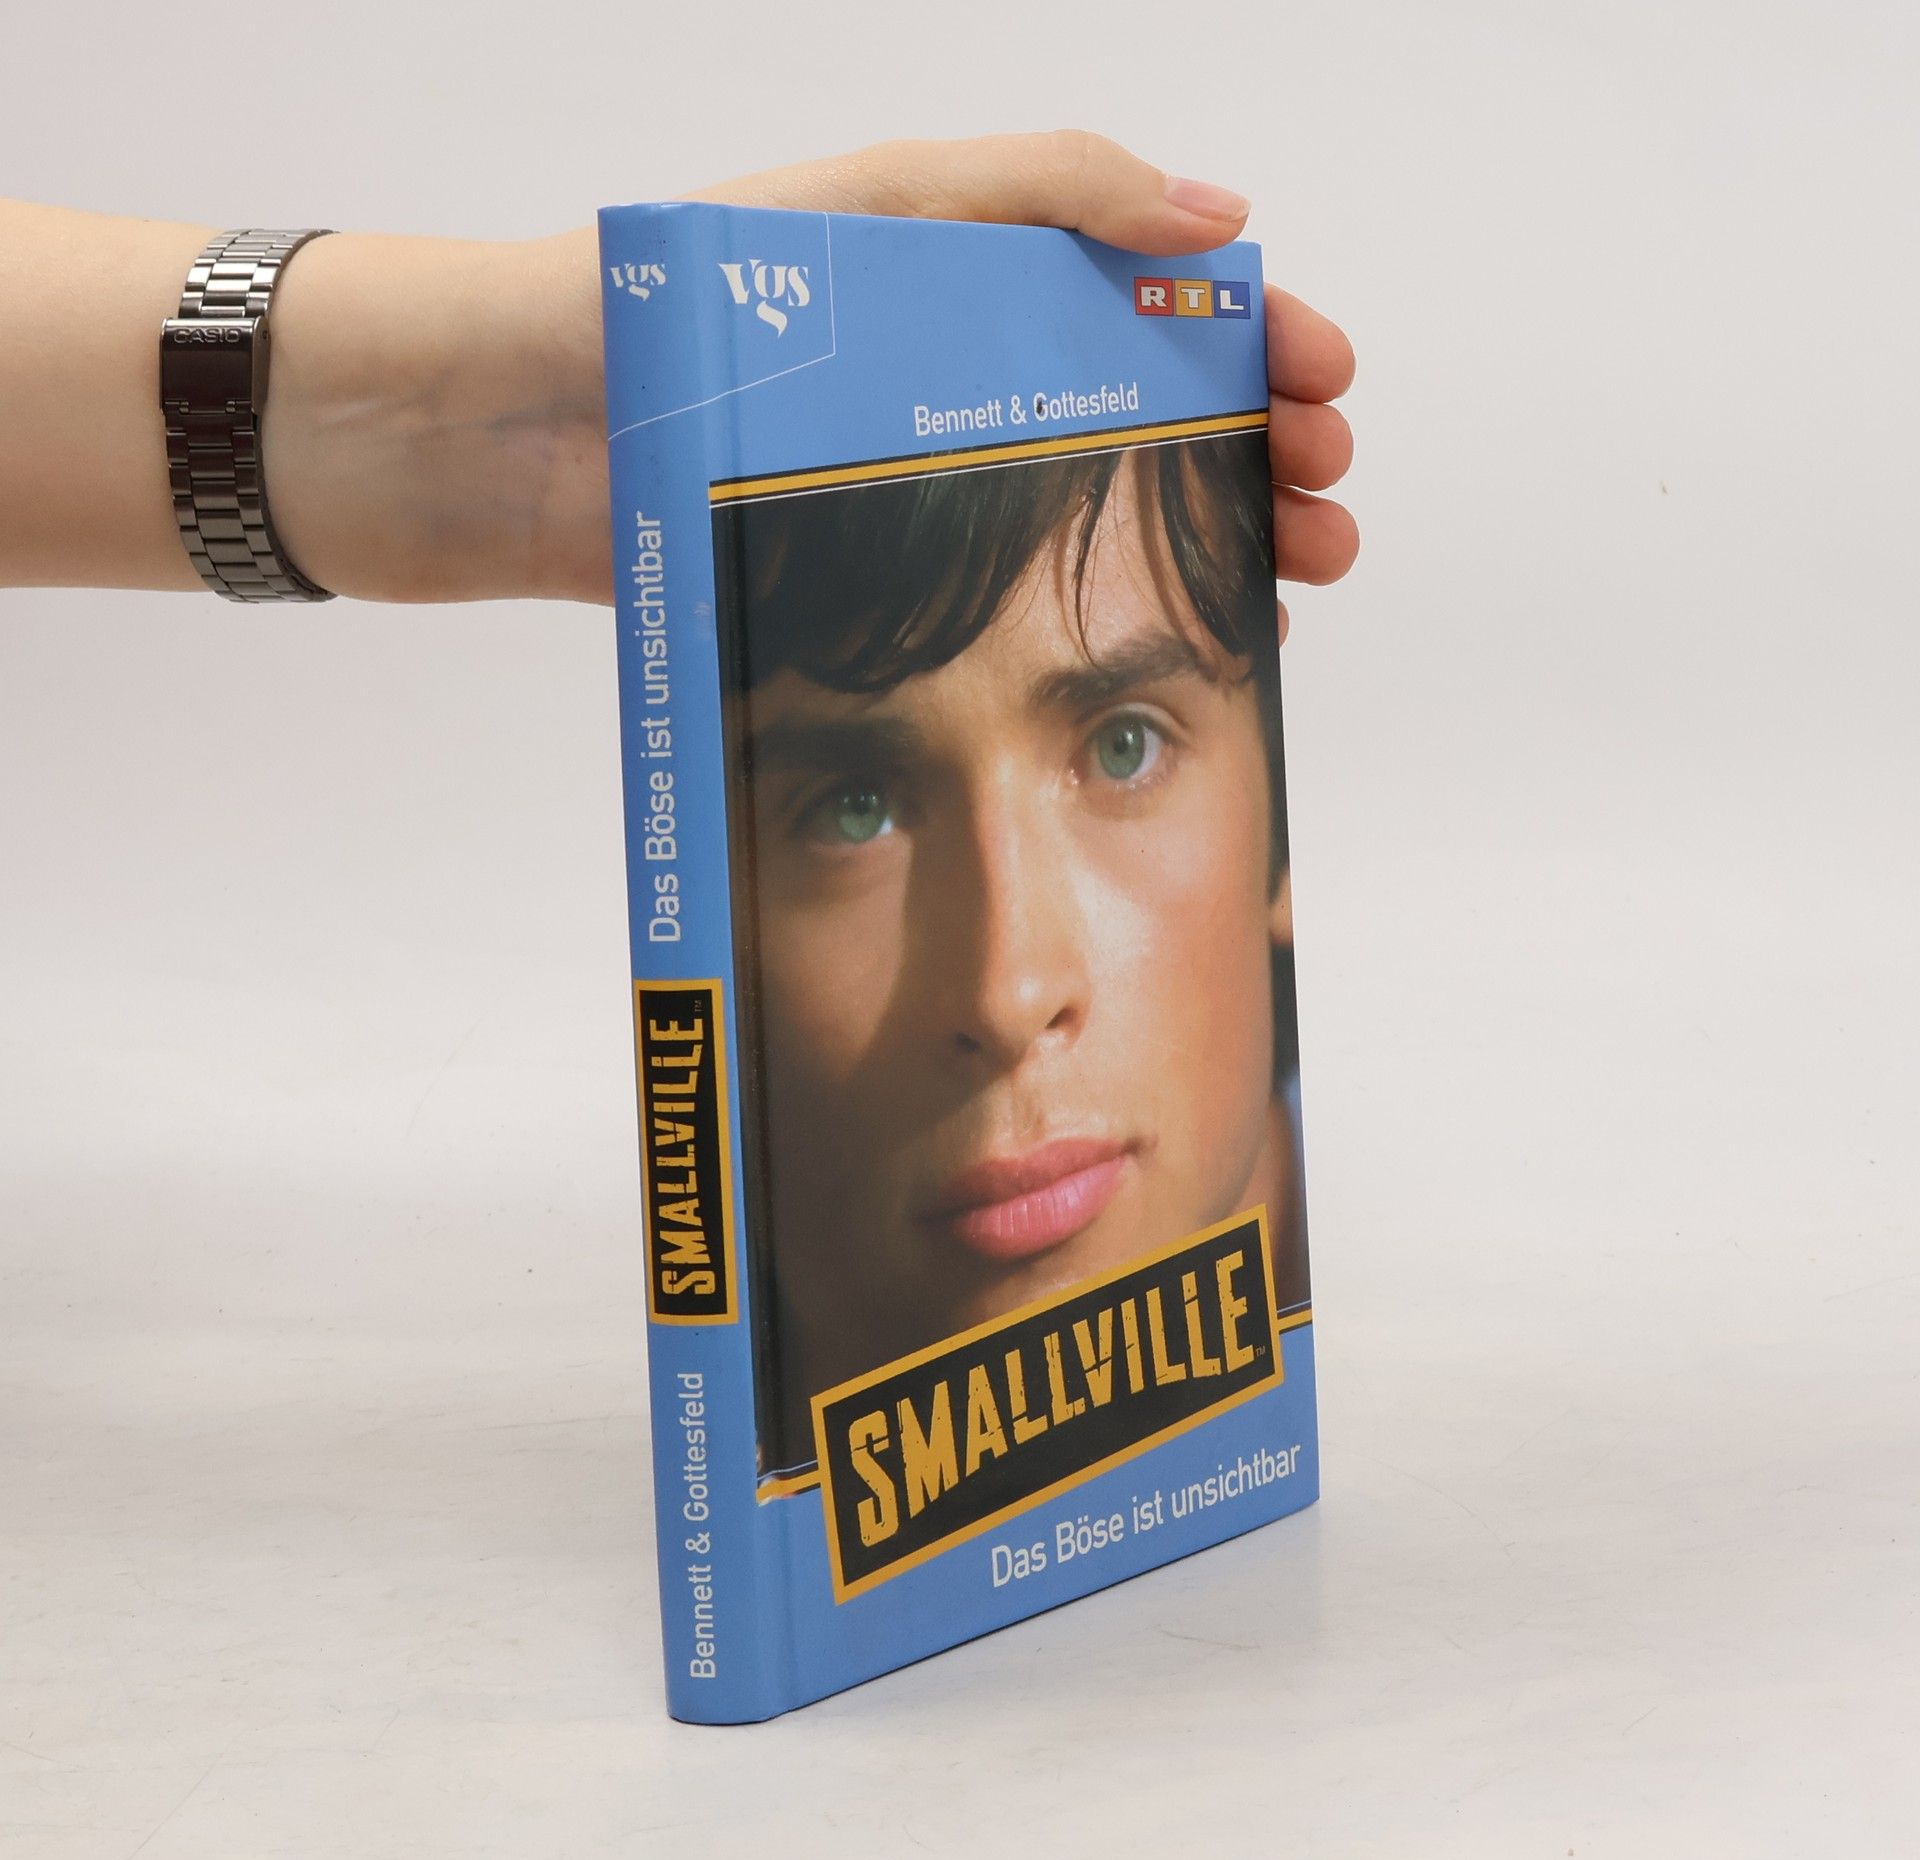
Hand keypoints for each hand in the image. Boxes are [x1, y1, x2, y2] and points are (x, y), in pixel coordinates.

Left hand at [265, 132, 1354, 608]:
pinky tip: (1175, 643)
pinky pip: (1012, 608)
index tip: (1324, 389)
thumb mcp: (873, 206)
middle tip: (1326, 510)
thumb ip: (1044, 189)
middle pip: (1147, 417)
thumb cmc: (672, 304)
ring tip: (1290, 580)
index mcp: (967, 282)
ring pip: (1096, 519)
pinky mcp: (869, 589)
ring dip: (1207, 543)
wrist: (508, 438)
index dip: (1252, 339)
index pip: (1149, 300)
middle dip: (1257, 454)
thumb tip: (1218, 216)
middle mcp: (955, 387)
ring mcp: (918, 495)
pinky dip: (1101, 626)